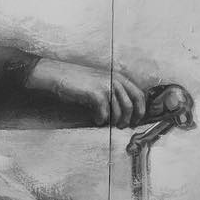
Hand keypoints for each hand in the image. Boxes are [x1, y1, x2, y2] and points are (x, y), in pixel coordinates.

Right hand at [25, 59, 145, 126]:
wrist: (59, 74)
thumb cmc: (79, 80)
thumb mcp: (101, 81)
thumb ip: (114, 91)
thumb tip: (125, 110)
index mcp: (119, 77)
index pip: (139, 95)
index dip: (140, 110)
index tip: (135, 120)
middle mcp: (116, 80)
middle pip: (132, 105)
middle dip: (129, 119)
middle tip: (122, 126)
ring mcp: (106, 86)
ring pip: (120, 111)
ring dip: (115, 121)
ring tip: (108, 123)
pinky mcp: (95, 93)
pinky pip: (105, 113)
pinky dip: (101, 120)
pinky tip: (96, 119)